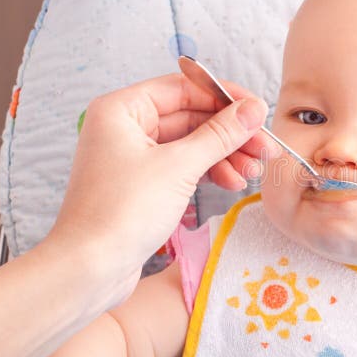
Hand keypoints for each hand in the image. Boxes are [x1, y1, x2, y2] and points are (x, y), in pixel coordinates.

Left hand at [47, 72, 278, 308]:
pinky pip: (184, 166)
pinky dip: (210, 172)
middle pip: (192, 117)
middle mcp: (126, 127)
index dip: (225, 98)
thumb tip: (253, 108)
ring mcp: (134, 156)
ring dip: (226, 155)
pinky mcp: (144, 183)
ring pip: (192, 144)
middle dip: (231, 133)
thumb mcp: (180, 166)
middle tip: (265, 147)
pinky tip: (233, 182)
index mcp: (122, 109)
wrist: (91, 268)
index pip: (184, 88)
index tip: (258, 110)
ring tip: (254, 171)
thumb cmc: (122, 212)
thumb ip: (220, 134)